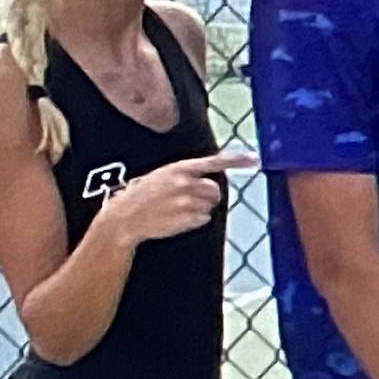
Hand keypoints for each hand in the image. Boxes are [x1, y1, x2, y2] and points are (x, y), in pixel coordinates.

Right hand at [90, 148, 252, 246]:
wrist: (124, 218)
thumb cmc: (141, 196)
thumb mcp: (160, 176)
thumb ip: (185, 175)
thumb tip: (208, 180)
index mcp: (177, 169)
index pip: (213, 162)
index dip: (236, 160)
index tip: (255, 159)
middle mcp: (185, 184)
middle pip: (215, 189)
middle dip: (207, 195)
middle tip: (189, 199)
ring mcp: (187, 202)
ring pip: (210, 205)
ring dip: (200, 208)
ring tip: (177, 209)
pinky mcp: (188, 219)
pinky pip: (204, 219)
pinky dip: (195, 220)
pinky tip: (176, 218)